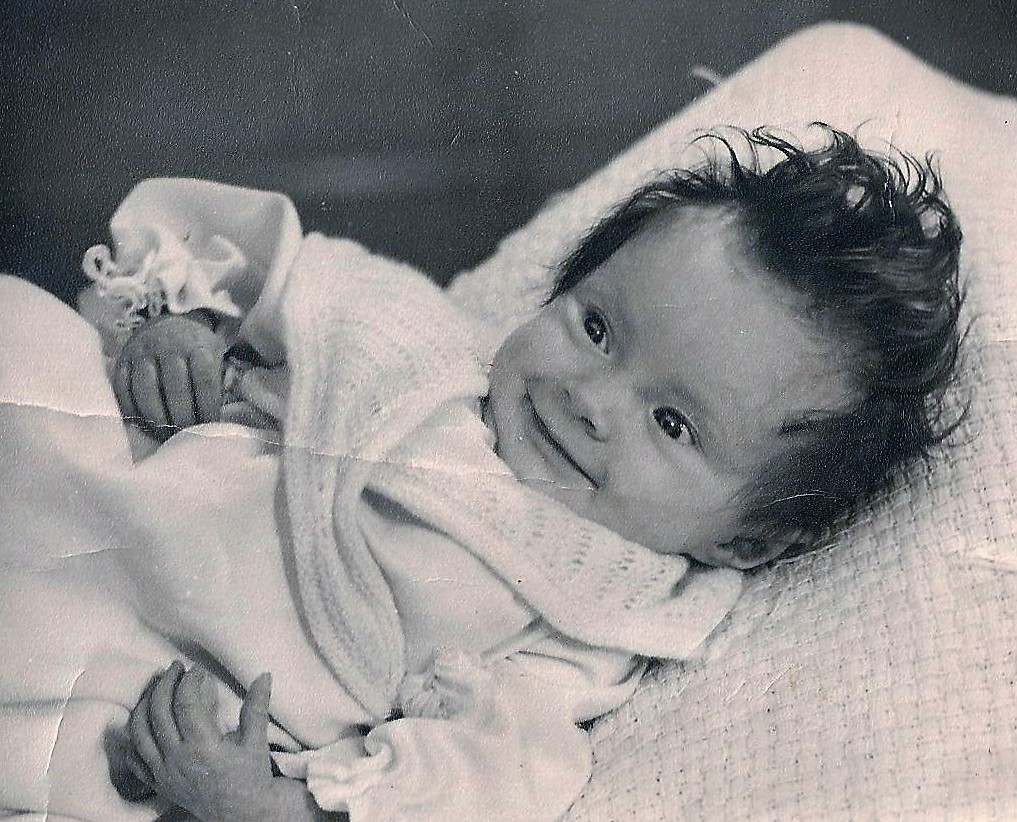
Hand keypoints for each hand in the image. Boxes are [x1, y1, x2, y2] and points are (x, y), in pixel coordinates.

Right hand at [113, 312, 224, 436]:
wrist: (168, 324)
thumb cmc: (197, 349)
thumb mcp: (215, 354)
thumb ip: (219, 380)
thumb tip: (222, 418)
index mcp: (196, 346)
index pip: (204, 379)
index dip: (208, 406)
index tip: (210, 426)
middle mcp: (168, 347)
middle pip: (174, 388)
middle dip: (182, 417)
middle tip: (186, 436)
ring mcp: (142, 353)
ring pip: (146, 389)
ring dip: (156, 418)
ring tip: (165, 435)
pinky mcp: (122, 360)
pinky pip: (122, 388)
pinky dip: (132, 410)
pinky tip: (143, 425)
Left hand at [126, 662, 276, 821]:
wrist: (242, 813)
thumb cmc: (251, 776)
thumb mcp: (257, 741)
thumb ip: (257, 707)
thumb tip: (264, 675)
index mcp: (203, 747)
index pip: (185, 704)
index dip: (189, 681)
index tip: (197, 670)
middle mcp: (178, 759)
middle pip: (158, 712)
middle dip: (165, 683)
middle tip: (175, 668)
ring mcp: (163, 772)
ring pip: (139, 732)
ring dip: (145, 704)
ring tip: (156, 687)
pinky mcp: (158, 782)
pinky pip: (134, 758)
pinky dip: (134, 736)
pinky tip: (144, 719)